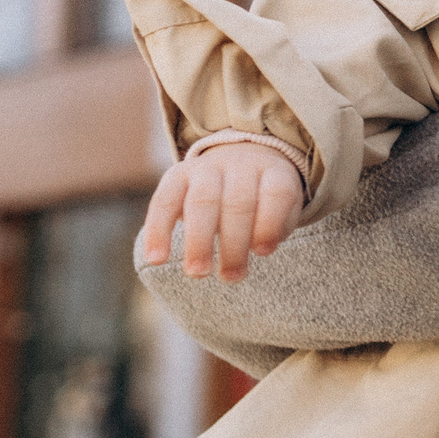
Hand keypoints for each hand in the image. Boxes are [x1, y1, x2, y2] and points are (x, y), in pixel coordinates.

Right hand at [139, 143, 304, 281]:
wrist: (240, 160)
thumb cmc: (264, 198)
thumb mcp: (281, 208)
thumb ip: (274, 227)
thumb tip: (258, 249)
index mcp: (274, 171)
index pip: (276, 193)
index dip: (270, 223)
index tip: (263, 253)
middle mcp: (241, 165)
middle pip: (238, 202)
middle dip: (234, 243)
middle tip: (231, 277)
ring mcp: (207, 167)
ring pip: (203, 201)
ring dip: (199, 241)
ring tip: (198, 273)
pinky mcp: (176, 175)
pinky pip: (163, 201)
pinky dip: (158, 231)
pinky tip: (156, 259)